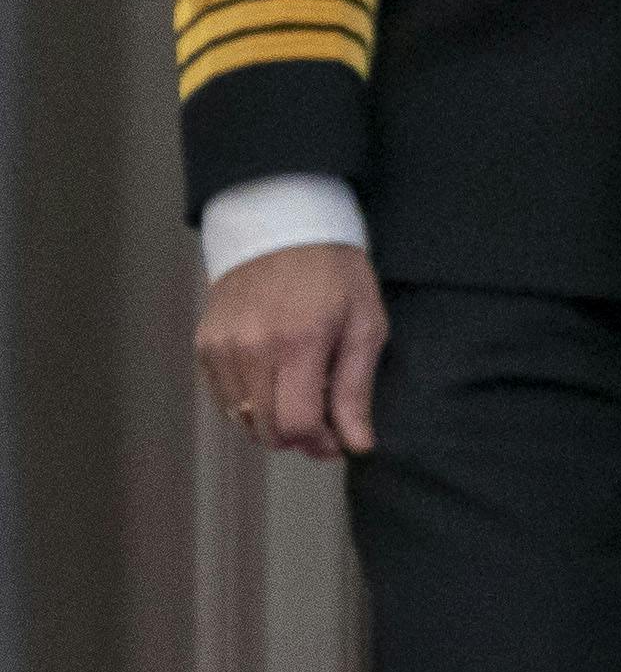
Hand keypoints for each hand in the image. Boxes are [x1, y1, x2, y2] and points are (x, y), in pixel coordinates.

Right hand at [196, 242, 386, 458]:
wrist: (282, 227)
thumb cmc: (334, 275)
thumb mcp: (365, 327)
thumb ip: (356, 390)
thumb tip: (357, 444)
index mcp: (296, 344)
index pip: (296, 424)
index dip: (320, 444)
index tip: (339, 439)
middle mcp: (250, 348)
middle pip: (267, 429)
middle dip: (299, 438)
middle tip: (324, 423)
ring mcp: (220, 345)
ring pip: (242, 418)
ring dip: (273, 422)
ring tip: (300, 397)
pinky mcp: (204, 342)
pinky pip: (224, 397)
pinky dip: (250, 403)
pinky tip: (274, 383)